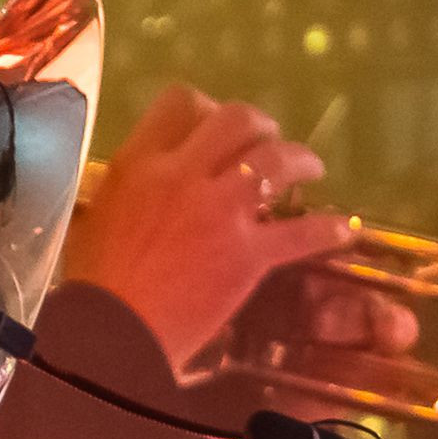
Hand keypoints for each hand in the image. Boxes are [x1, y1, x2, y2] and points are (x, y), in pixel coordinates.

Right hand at [59, 84, 357, 376]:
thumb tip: (154, 182)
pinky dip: (327, 230)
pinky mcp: (248, 255)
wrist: (112, 336)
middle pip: (236, 119)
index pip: (180, 102)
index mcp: (140, 163)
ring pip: (276, 160)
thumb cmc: (96, 286)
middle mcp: (182, 174)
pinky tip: (342, 230)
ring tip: (311, 169)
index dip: (204, 106)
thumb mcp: (99, 215)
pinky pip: (301, 233)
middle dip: (260, 126)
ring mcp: (220, 213)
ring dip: (300, 160)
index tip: (213, 123)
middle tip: (268, 140)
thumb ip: (133, 186)